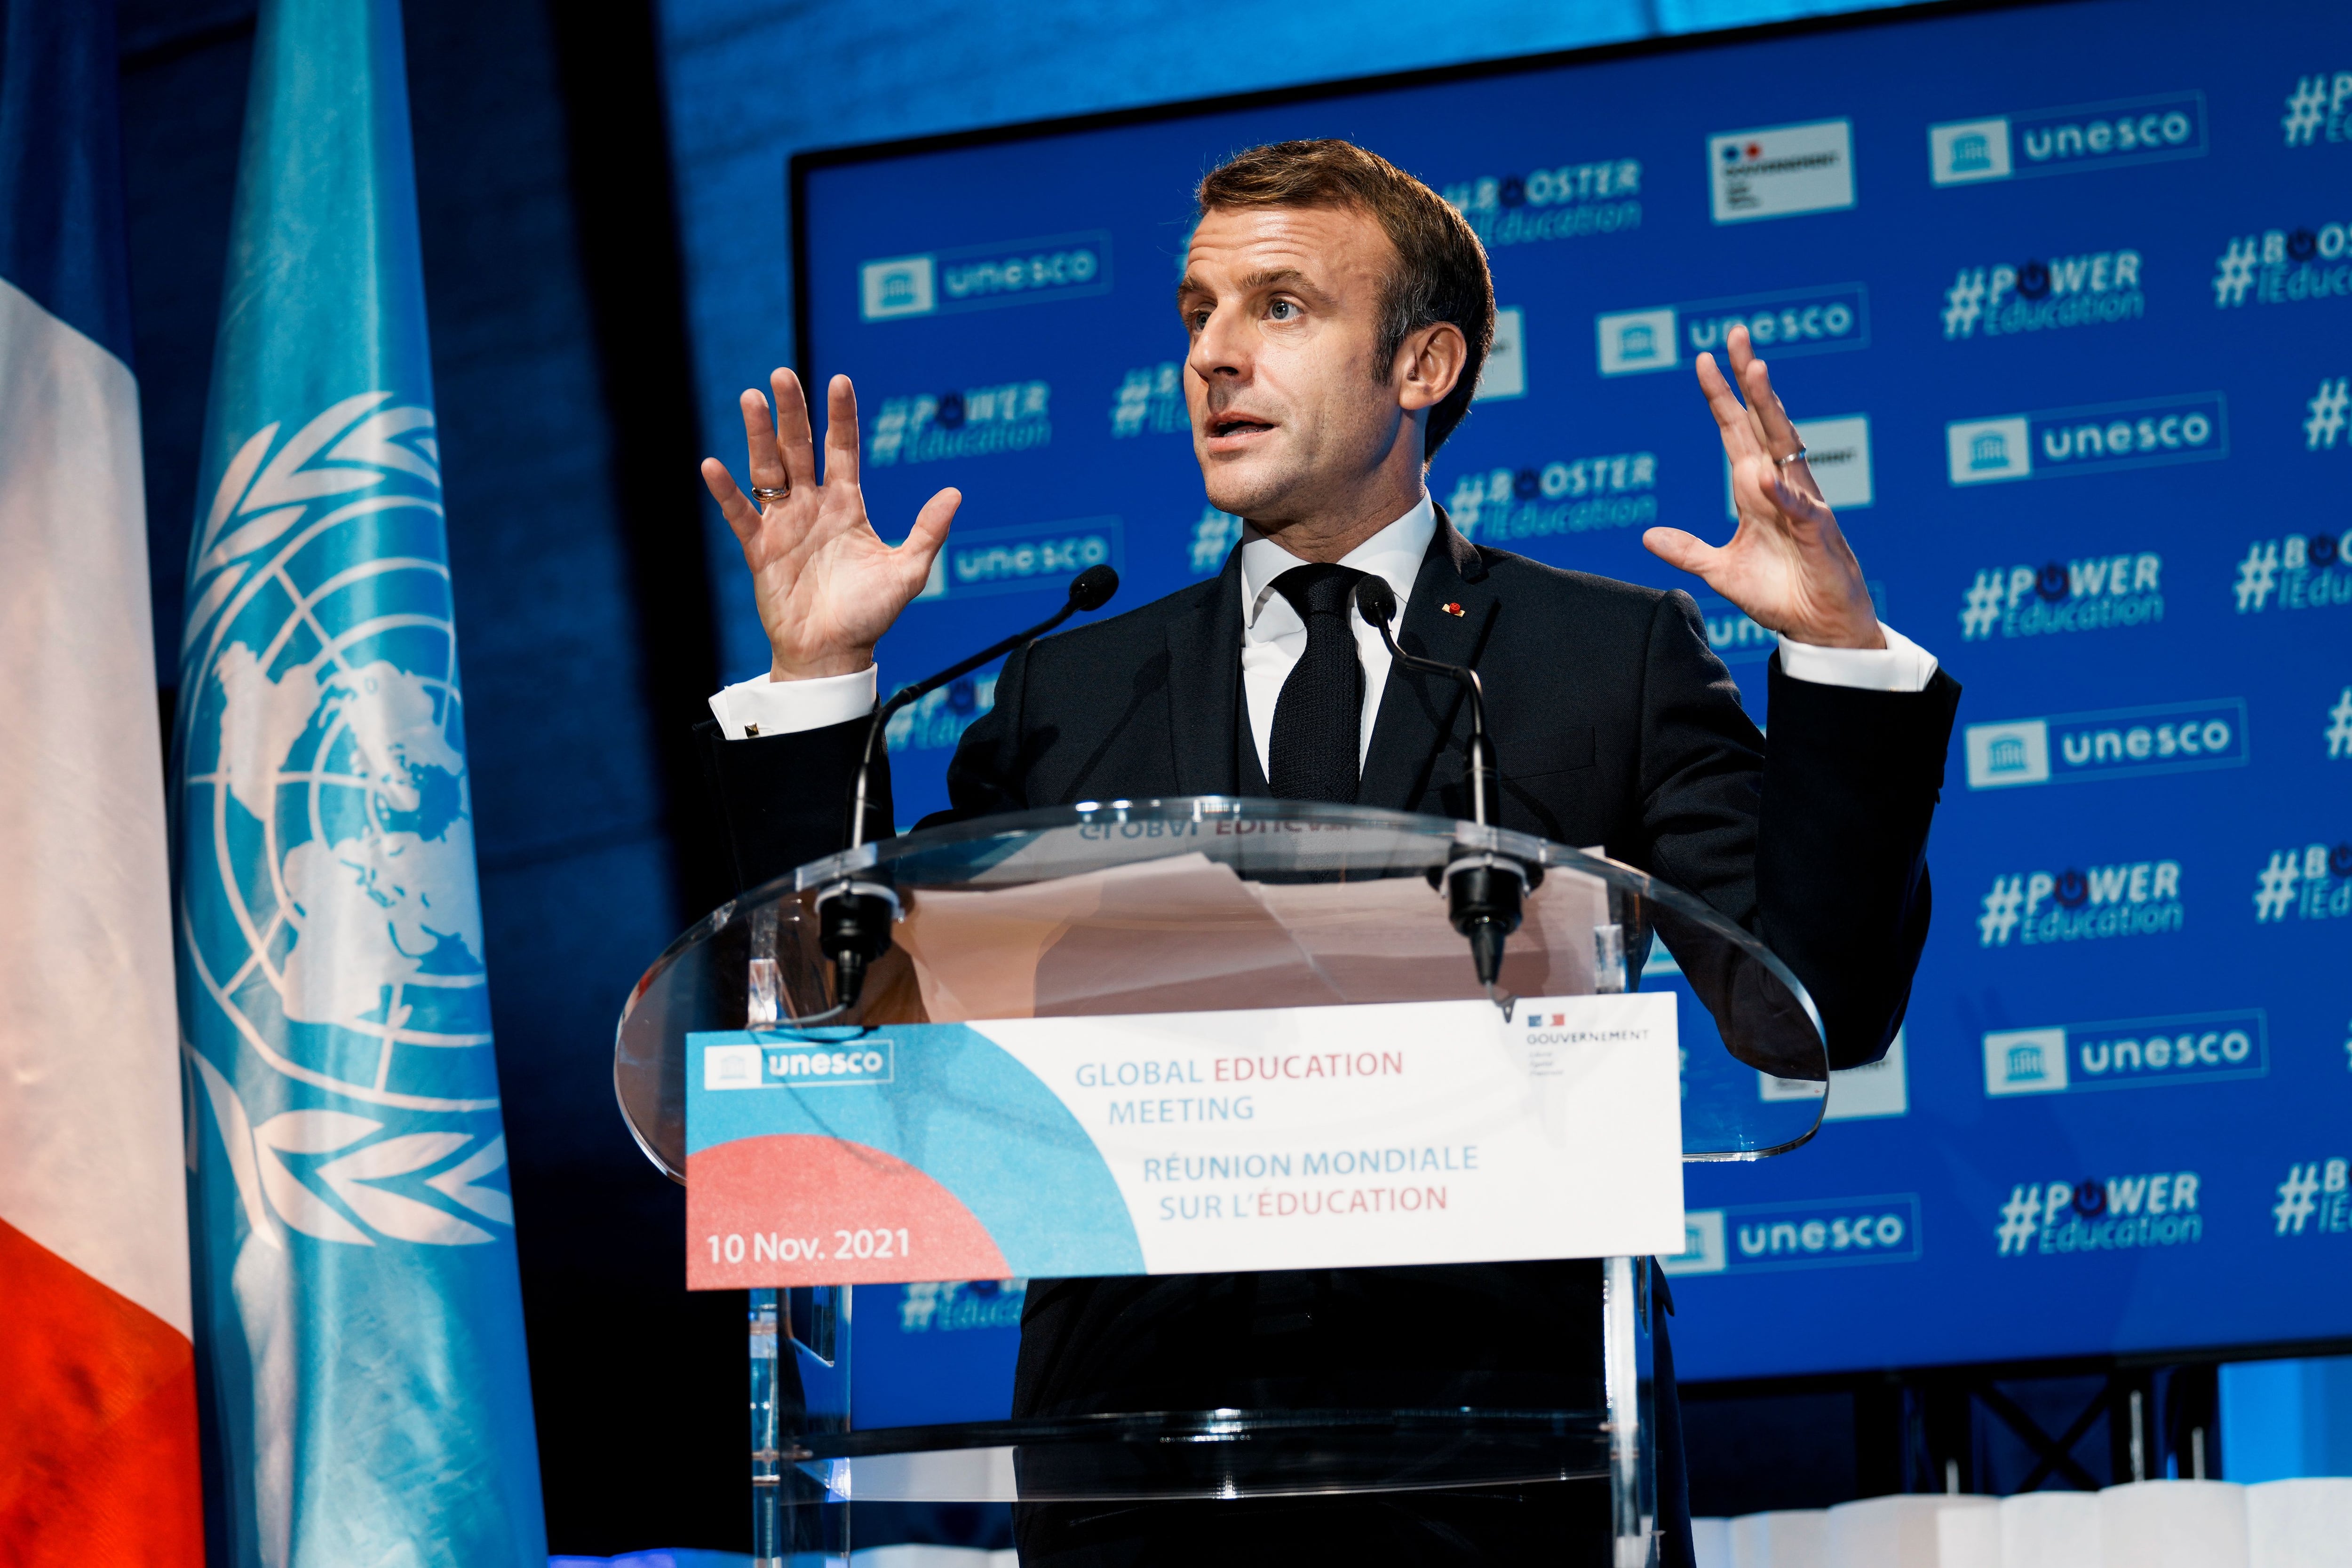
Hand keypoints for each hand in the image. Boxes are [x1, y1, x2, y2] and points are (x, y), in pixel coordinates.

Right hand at [701, 369, 960, 680]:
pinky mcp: (760, 548)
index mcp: (847, 505)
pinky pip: (740, 514)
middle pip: (798, 448)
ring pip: (768, 469)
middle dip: (792, 412)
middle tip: (783, 375)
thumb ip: (928, 531)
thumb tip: (956, 492)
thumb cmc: (870, 615)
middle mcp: (813, 506)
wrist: (834, 652)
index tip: (839, 381)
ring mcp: (784, 524)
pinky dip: (726, 492)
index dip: (841, 417)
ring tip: (751, 398)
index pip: (842, 449)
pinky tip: (713, 466)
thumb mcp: (908, 571)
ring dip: (758, 435)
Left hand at [1642, 324, 1882, 649]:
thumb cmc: (1779, 594)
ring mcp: (1802, 504)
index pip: (1735, 431)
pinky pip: (1800, 506)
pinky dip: (1782, 492)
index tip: (1702, 360)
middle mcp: (1780, 485)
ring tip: (1756, 371)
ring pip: (1786, 445)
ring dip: (1770, 408)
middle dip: (1749, 380)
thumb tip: (1648, 535)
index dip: (1720, 397)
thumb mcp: (1720, 570)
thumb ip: (1687, 550)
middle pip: (1763, 421)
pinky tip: (1765, 475)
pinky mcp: (1820, 534)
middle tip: (1736, 336)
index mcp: (1754, 489)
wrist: (1817, 628)